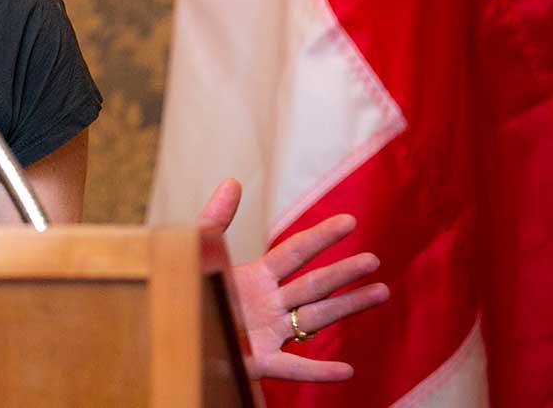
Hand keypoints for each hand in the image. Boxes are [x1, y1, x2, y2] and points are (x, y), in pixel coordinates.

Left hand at [197, 178, 389, 381]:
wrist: (170, 334)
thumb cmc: (190, 292)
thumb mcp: (199, 252)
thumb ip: (215, 219)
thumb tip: (233, 181)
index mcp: (257, 277)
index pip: (293, 252)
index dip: (319, 237)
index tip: (349, 221)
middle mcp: (270, 303)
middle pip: (312, 284)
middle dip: (342, 272)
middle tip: (373, 260)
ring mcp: (269, 333)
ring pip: (314, 318)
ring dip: (347, 307)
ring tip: (381, 292)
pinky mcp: (258, 362)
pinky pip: (293, 367)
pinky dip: (319, 370)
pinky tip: (346, 371)